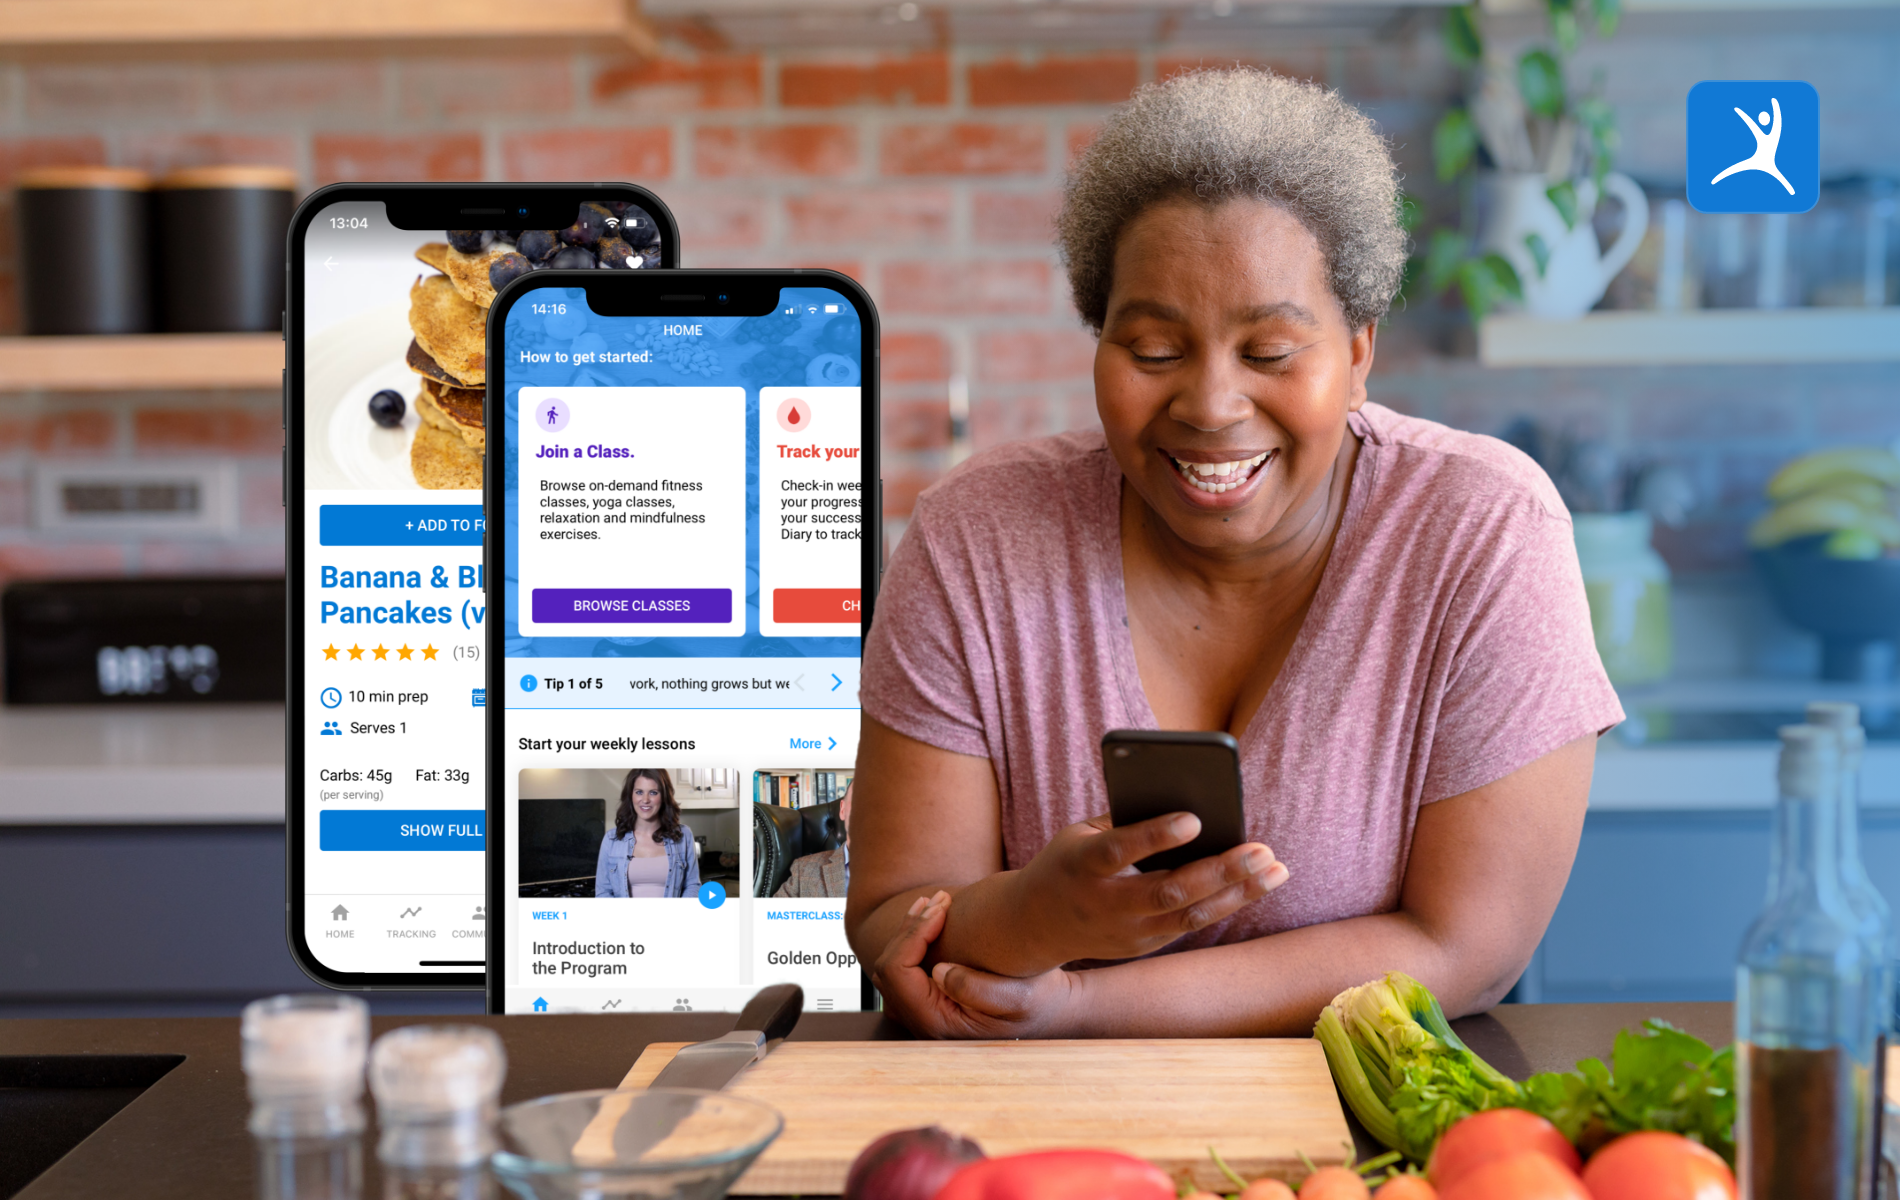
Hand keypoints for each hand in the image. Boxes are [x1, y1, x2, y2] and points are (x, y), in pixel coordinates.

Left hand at [871, 891, 1082, 1038]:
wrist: (1047, 1010)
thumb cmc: (1037, 1002)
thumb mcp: (1019, 997)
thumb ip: (976, 989)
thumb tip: (938, 972)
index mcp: (937, 1022)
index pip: (898, 972)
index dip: (913, 934)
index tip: (942, 909)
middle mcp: (921, 1022)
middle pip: (889, 967)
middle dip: (911, 927)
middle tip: (941, 898)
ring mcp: (921, 1012)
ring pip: (891, 965)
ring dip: (910, 930)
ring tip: (936, 902)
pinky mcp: (927, 1000)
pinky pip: (903, 967)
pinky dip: (914, 939)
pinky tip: (934, 917)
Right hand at [1006, 812, 1288, 967]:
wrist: (1034, 926)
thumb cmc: (1068, 862)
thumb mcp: (1080, 834)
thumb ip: (1126, 821)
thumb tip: (1188, 803)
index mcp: (1082, 865)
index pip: (1120, 850)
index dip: (1156, 836)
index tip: (1194, 818)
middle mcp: (1105, 904)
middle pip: (1168, 890)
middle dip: (1219, 871)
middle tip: (1261, 849)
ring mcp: (1126, 932)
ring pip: (1190, 915)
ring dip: (1238, 893)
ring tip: (1277, 869)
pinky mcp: (1142, 947)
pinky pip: (1190, 924)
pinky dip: (1225, 903)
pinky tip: (1254, 884)